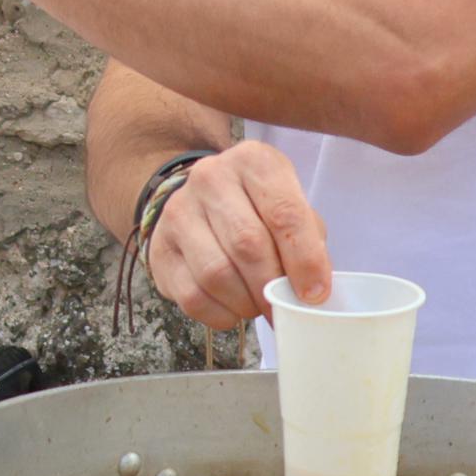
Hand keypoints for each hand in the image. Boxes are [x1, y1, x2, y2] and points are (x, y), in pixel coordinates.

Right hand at [147, 140, 332, 330]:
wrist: (200, 201)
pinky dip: (221, 314)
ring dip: (246, 303)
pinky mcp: (160, 249)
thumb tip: (312, 290)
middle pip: (247, 245)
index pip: (284, 213)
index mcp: (252, 161)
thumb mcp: (290, 205)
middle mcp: (210, 178)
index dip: (305, 260)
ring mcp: (179, 212)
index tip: (315, 294)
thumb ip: (307, 240)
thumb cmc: (257, 207)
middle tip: (287, 309)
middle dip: (272, 287)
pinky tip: (233, 308)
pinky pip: (192, 296)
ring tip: (259, 305)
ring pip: (216, 274)